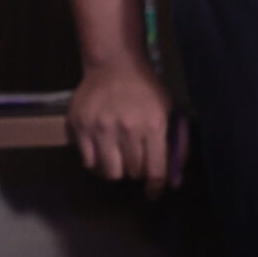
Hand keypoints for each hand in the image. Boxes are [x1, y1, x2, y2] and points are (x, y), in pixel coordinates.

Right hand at [67, 57, 177, 194]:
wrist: (114, 64)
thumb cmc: (146, 90)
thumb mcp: (171, 113)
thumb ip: (177, 147)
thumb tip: (174, 183)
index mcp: (154, 125)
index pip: (156, 171)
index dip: (155, 188)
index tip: (153, 192)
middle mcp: (127, 128)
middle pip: (133, 173)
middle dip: (137, 172)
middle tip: (134, 161)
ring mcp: (101, 127)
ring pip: (110, 172)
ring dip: (117, 170)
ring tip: (117, 158)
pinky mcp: (80, 125)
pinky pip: (88, 161)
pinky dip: (96, 162)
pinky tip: (102, 151)